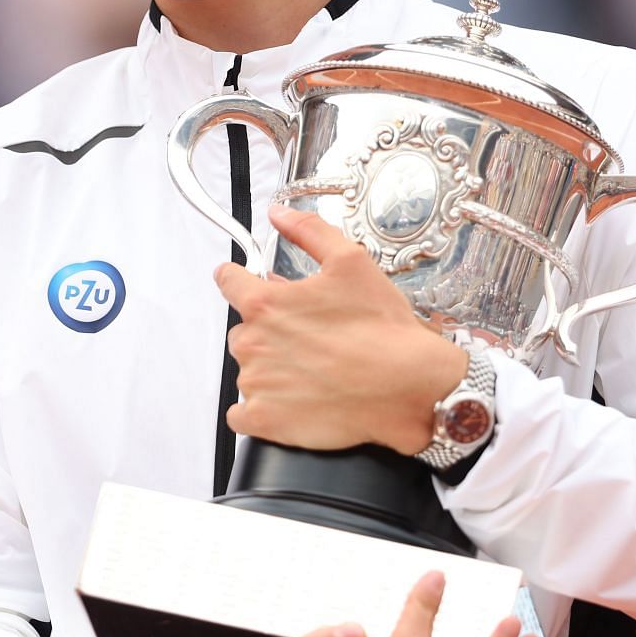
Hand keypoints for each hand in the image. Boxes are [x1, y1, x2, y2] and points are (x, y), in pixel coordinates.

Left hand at [214, 205, 465, 453]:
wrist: (407, 387)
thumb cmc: (382, 330)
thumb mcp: (351, 263)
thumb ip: (308, 232)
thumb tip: (279, 214)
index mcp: (265, 304)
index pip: (228, 282)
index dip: (242, 281)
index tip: (250, 287)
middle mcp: (253, 344)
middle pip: (243, 331)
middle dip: (269, 333)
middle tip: (308, 339)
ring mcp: (256, 386)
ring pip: (248, 371)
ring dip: (270, 370)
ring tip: (313, 371)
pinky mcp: (264, 421)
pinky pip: (241, 415)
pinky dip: (259, 410)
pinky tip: (291, 402)